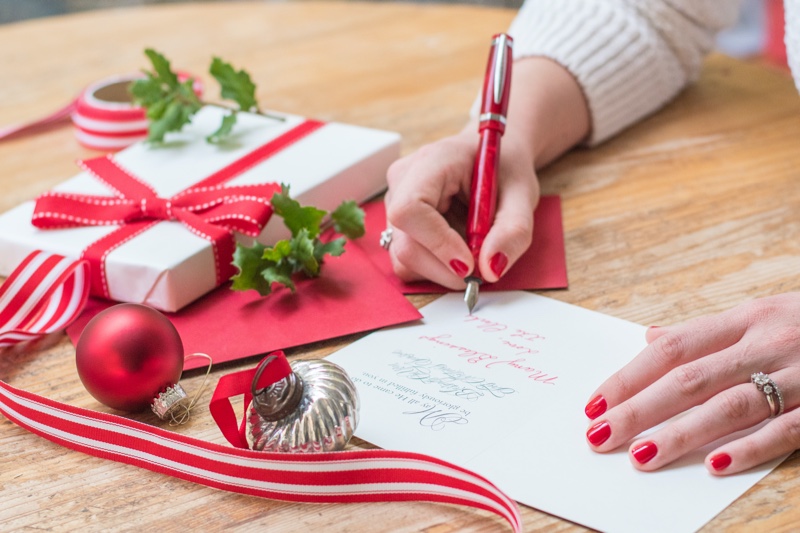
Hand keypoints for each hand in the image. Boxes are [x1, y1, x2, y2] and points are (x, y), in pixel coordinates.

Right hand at [383, 56, 589, 287]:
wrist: (495, 157)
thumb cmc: (506, 168)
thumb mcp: (523, 194)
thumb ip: (513, 231)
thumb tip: (491, 270)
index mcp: (431, 161)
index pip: (411, 209)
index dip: (437, 243)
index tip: (470, 264)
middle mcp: (403, 181)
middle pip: (405, 243)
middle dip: (444, 268)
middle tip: (482, 270)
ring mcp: (394, 203)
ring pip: (402, 258)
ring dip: (441, 270)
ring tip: (472, 252)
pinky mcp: (398, 224)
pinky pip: (407, 261)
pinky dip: (436, 267)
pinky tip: (458, 249)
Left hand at [584, 292, 799, 473]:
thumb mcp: (759, 313)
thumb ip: (705, 332)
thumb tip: (651, 338)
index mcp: (745, 318)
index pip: (672, 349)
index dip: (629, 376)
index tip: (594, 403)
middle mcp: (767, 343)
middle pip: (690, 379)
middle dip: (639, 410)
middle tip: (599, 436)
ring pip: (729, 406)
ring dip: (680, 434)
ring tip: (640, 457)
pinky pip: (787, 430)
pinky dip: (751, 447)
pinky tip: (715, 465)